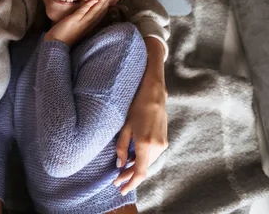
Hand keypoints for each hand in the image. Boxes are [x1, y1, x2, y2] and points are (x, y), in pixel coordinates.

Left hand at [44, 0, 112, 45]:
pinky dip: (89, 5)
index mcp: (88, 28)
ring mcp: (81, 23)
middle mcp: (87, 26)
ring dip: (102, 1)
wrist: (54, 46)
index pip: (99, 16)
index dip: (105, 7)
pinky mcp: (73, 21)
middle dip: (107, 1)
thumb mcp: (74, 30)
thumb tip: (82, 15)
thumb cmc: (62, 38)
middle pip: (100, 12)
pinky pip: (83, 11)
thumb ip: (80, 23)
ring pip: (94, 11)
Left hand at [113, 38, 167, 194]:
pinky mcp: (164, 140)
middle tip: (116, 181)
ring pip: (148, 162)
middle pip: (144, 168)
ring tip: (121, 172)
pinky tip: (132, 159)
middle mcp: (157, 146)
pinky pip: (152, 155)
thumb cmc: (136, 105)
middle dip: (130, 176)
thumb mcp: (124, 126)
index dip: (130, 182)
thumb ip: (122, 147)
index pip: (140, 172)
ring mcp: (163, 143)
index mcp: (145, 143)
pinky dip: (142, 159)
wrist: (154, 91)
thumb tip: (120, 164)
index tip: (121, 188)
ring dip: (136, 168)